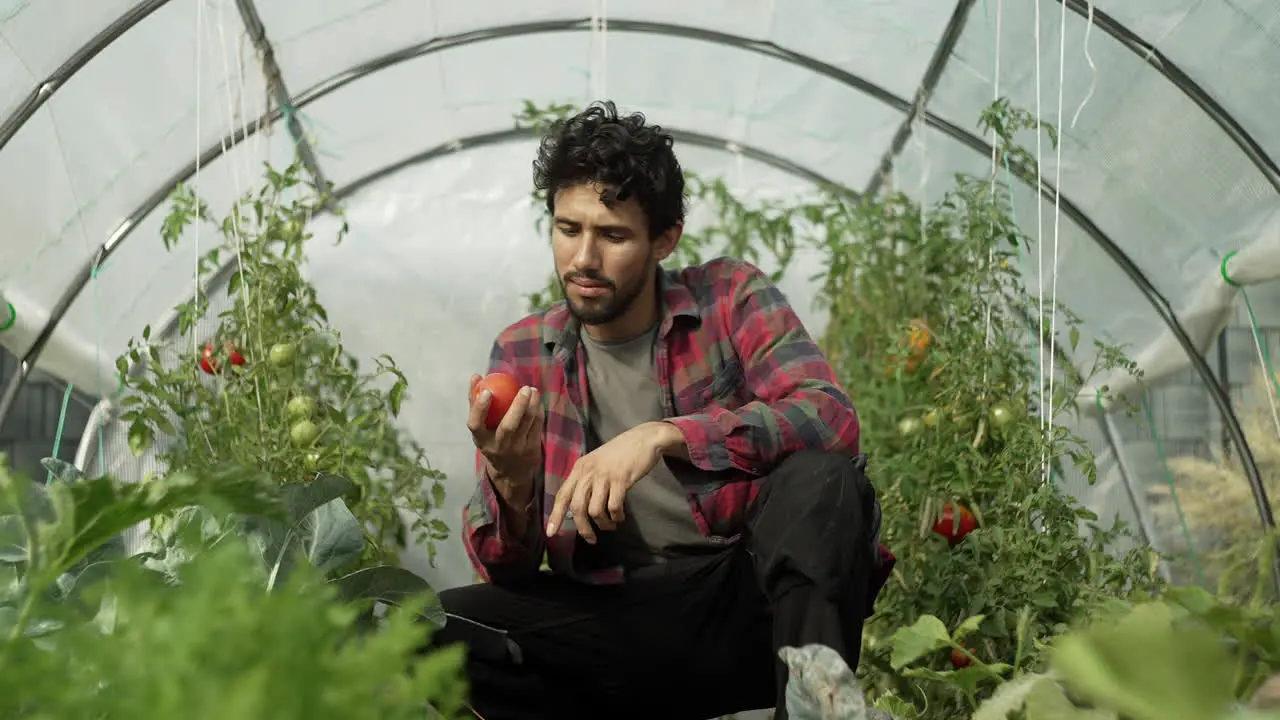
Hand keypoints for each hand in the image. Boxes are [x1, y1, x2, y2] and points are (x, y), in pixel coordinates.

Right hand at [467, 374, 542, 499]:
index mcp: (481, 440)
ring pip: (527, 425)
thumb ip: (476, 403)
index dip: (480, 408)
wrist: (510, 472)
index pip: (476, 424)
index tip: (487, 390)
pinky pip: (537, 427)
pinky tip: (537, 400)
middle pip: (508, 426)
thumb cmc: (492, 440)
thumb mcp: (481, 428)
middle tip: (524, 388)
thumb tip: (476, 376)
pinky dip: (538, 411)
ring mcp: (517, 449)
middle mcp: (498, 446)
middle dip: (518, 406)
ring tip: (532, 390)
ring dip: (532, 405)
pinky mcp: (532, 450)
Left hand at [546, 422, 673, 542]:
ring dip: (603, 523)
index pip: (562, 494)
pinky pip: (613, 506)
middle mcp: (588, 472)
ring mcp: (604, 475)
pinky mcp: (621, 479)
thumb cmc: (620, 453)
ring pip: (595, 510)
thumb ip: (587, 480)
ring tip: (610, 525)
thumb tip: (579, 509)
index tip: (551, 533)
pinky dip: (616, 516)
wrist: (644, 439)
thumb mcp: (597, 463)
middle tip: (591, 539)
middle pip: (576, 507)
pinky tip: (620, 517)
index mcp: (580, 468)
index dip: (555, 515)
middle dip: (582, 528)